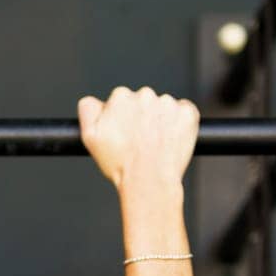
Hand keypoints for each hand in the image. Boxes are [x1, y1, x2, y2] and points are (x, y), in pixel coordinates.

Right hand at [76, 86, 198, 189]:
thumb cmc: (120, 163)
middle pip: (142, 102)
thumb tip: (92, 100)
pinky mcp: (187, 113)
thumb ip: (88, 110)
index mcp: (121, 97)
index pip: (121, 100)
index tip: (123, 133)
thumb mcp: (89, 137)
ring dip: (160, 121)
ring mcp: (168, 103)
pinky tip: (170, 140)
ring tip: (154, 144)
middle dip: (141, 117)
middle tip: (139, 141)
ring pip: (163, 108)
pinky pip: (184, 112)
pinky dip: (179, 123)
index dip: (121, 118)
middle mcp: (145, 95)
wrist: (148, 180)